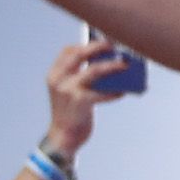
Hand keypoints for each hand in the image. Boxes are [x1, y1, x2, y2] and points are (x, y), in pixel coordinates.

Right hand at [44, 39, 118, 158]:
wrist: (63, 137)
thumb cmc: (71, 113)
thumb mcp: (69, 91)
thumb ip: (81, 77)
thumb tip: (109, 65)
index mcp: (54, 75)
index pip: (68, 51)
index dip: (86, 44)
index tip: (103, 41)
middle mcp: (59, 80)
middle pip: (80, 54)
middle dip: (99, 46)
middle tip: (115, 46)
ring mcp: (68, 90)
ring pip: (94, 70)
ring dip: (112, 66)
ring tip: (125, 66)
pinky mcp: (80, 103)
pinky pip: (102, 92)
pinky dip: (114, 92)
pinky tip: (123, 92)